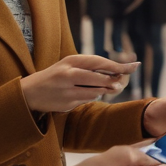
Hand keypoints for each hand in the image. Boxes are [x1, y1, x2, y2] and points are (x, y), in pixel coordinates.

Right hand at [20, 55, 139, 112]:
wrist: (30, 92)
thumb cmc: (55, 76)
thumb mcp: (69, 65)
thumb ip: (90, 68)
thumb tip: (117, 74)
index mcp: (71, 61)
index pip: (100, 62)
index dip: (119, 65)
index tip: (135, 66)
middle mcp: (69, 74)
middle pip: (101, 79)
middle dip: (113, 81)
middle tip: (119, 82)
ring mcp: (68, 90)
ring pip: (96, 92)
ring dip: (101, 91)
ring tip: (94, 87)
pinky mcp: (67, 104)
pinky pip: (87, 101)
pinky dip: (90, 97)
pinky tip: (81, 94)